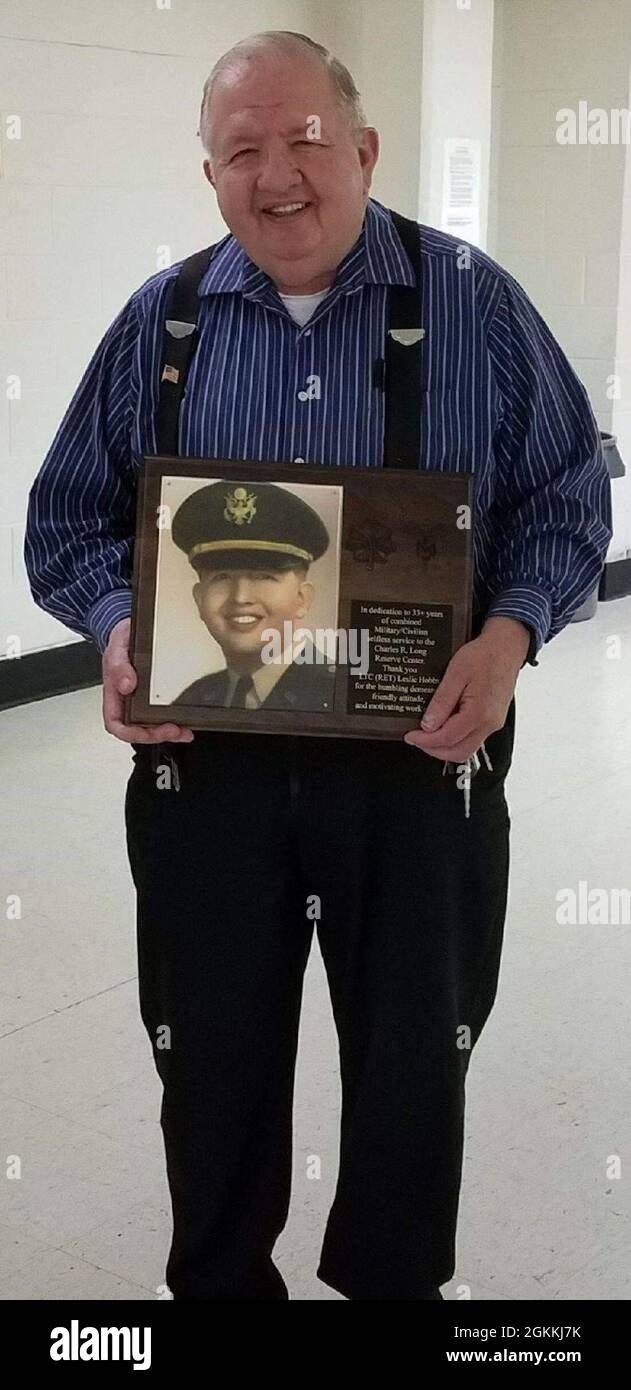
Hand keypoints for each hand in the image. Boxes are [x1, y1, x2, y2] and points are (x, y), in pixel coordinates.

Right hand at [102, 617, 194, 744]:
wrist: (133, 629)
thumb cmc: (122, 639)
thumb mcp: (118, 645)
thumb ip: (119, 665)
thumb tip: (127, 686)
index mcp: (114, 693)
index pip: (116, 724)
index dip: (131, 733)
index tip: (148, 731)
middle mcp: (127, 700)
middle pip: (138, 730)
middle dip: (157, 735)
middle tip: (174, 730)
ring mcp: (142, 699)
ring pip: (152, 725)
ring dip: (169, 732)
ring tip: (184, 731)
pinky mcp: (156, 695)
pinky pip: (164, 713)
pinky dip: (176, 721)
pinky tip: (187, 721)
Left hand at [404, 616, 528, 762]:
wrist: (506, 648)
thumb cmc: (484, 655)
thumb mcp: (456, 673)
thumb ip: (442, 701)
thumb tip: (428, 725)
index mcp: (480, 712)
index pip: (448, 739)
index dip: (425, 741)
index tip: (411, 736)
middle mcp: (489, 723)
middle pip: (459, 752)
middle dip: (434, 750)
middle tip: (416, 739)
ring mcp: (493, 724)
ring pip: (466, 749)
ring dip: (445, 747)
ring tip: (427, 735)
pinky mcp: (493, 720)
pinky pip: (472, 739)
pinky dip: (455, 739)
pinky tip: (443, 726)